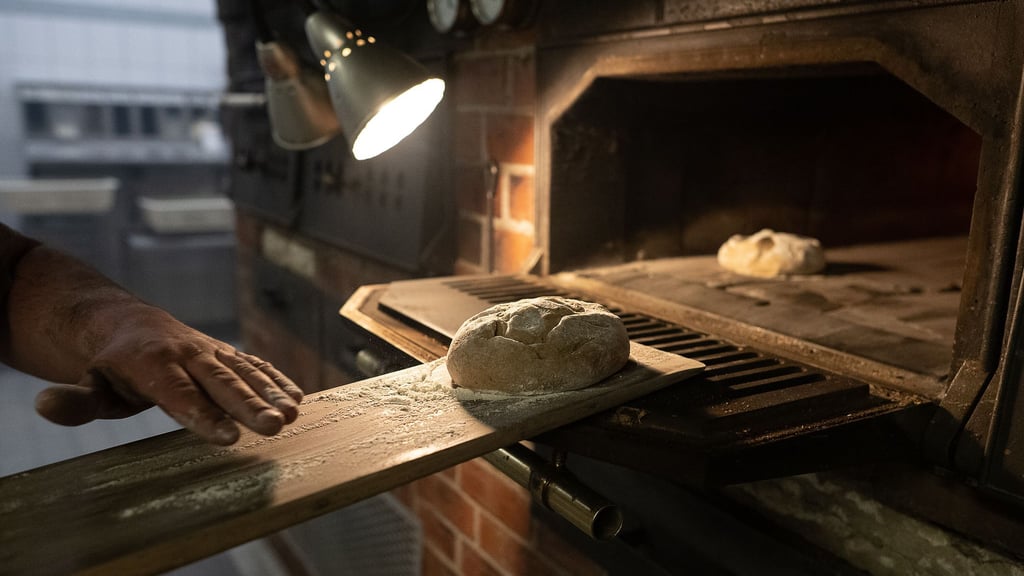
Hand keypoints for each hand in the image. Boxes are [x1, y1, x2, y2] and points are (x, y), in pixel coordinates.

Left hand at [33, 305, 303, 444]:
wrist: (128, 324)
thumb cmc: (111, 367)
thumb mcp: (89, 383)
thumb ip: (75, 400)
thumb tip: (43, 404)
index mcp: (151, 363)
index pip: (179, 395)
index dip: (203, 415)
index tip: (228, 437)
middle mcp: (187, 353)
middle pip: (221, 383)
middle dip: (250, 405)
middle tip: (275, 425)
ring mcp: (211, 351)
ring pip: (244, 372)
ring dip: (271, 393)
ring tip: (293, 414)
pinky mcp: (226, 353)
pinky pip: (255, 364)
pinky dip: (277, 380)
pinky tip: (298, 398)